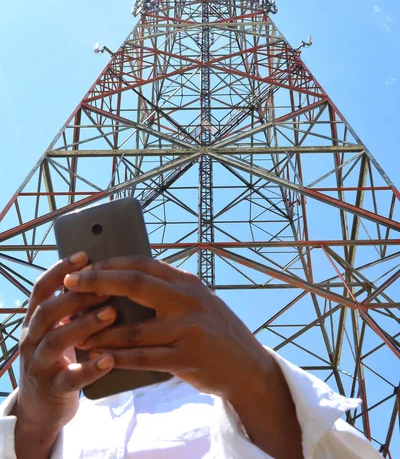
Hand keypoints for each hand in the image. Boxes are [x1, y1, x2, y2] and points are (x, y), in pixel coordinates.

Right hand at [13, 253, 116, 457]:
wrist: (40, 408)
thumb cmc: (59, 357)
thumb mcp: (59, 329)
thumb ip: (73, 306)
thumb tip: (103, 272)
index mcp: (36, 320)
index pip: (42, 288)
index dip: (61, 270)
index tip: (84, 255)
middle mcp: (33, 339)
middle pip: (47, 311)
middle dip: (76, 296)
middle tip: (106, 287)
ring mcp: (40, 364)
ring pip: (57, 340)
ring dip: (85, 324)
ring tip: (112, 314)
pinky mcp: (53, 390)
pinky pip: (70, 379)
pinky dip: (90, 369)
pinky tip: (110, 358)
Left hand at [63, 255, 274, 402]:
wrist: (247, 365)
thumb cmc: (213, 329)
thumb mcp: (196, 300)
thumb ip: (167, 289)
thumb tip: (125, 279)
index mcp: (187, 281)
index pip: (142, 263)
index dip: (110, 263)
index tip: (84, 266)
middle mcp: (187, 299)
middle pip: (134, 284)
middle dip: (97, 282)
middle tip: (70, 283)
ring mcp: (187, 329)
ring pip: (133, 328)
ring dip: (99, 330)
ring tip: (75, 330)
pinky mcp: (185, 358)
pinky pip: (143, 358)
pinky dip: (118, 357)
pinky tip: (99, 356)